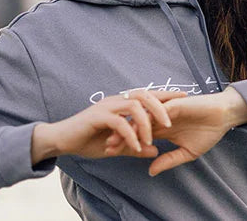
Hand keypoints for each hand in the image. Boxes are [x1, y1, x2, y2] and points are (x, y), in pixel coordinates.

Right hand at [31, 90, 185, 163]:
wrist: (62, 140)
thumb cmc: (88, 141)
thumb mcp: (117, 146)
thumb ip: (135, 146)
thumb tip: (155, 151)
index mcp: (122, 103)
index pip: (148, 95)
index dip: (166, 94)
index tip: (184, 96)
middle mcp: (116, 100)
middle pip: (144, 94)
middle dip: (160, 106)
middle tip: (171, 122)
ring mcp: (107, 107)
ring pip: (134, 106)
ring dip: (146, 122)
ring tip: (152, 139)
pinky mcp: (97, 117)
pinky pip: (119, 123)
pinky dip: (130, 134)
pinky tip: (136, 146)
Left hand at [104, 87, 246, 175]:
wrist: (223, 116)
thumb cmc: (208, 132)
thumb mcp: (187, 152)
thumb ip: (168, 160)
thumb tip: (151, 171)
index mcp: (161, 127)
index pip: (138, 134)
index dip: (125, 143)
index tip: (111, 153)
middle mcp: (160, 117)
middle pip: (135, 125)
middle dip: (120, 136)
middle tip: (107, 147)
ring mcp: (165, 110)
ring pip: (142, 118)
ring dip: (129, 129)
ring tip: (118, 139)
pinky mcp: (174, 105)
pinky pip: (157, 112)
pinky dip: (149, 122)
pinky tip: (142, 133)